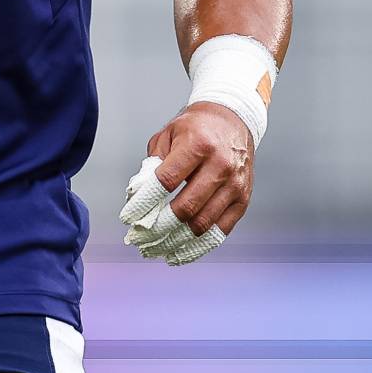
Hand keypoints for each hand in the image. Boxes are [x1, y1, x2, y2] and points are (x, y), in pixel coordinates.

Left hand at [117, 102, 254, 264]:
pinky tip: (178, 253)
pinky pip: (220, 231)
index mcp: (198, 145)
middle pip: (185, 208)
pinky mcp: (243, 200)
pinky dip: (198, 246)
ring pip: (202, 224)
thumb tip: (136, 194)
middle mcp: (220, 166)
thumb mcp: (167, 135)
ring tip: (154, 249)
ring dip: (175, 241)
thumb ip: (151, 164)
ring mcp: (234, 185)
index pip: (166, 182)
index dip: (144, 203)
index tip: (128, 218)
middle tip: (138, 239)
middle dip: (158, 228)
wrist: (234, 120)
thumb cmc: (196, 128)